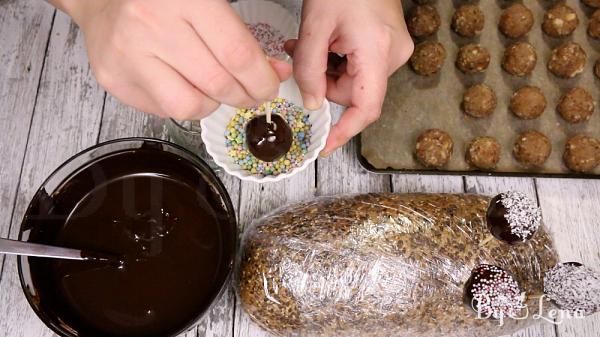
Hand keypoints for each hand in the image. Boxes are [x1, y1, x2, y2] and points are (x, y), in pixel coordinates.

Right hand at [50, 0, 291, 119]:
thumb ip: (242, 38)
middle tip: (251, 93)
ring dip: (212, 104)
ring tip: (213, 88)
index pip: (237, 54)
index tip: (269, 86)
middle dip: (244, 96)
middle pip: (217, 84)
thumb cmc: (162, 2)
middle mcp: (152, 25)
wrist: (103, 0)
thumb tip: (276, 72)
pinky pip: (163, 111)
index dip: (261, 79)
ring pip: (189, 107)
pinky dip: (183, 104)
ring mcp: (129, 55)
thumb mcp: (208, 5)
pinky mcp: (114, 79)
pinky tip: (183, 85)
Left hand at [285, 0, 412, 155]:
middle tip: (299, 60)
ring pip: (354, 79)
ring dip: (327, 69)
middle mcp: (394, 56)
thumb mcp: (315, 26)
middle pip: (354, 92)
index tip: (324, 145)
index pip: (365, 108)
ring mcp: (394, 50)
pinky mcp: (389, 44)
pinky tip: (325, 40)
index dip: (344, 132)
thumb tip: (312, 104)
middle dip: (323, 83)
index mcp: (378, 53)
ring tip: (307, 43)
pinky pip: (360, 65)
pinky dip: (338, 59)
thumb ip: (308, 69)